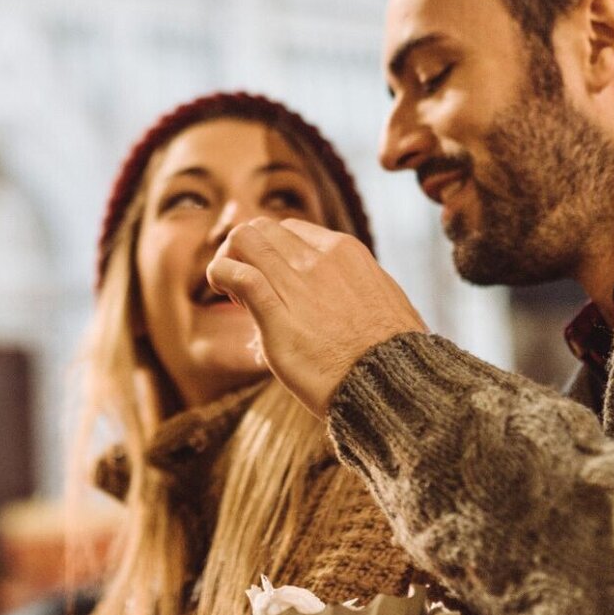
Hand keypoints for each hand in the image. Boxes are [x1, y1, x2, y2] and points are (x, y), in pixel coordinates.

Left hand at [208, 217, 427, 414]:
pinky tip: (224, 291)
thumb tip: (338, 293)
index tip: (272, 280)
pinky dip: (220, 275)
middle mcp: (320, 259)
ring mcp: (298, 283)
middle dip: (244, 250)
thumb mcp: (384, 300)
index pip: (291, 230)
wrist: (393, 385)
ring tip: (233, 292)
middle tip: (244, 286)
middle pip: (262, 228)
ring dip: (228, 260)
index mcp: (346, 252)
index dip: (272, 251)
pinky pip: (237, 275)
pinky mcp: (277, 315)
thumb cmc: (392, 354)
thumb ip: (356, 286)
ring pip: (244, 239)